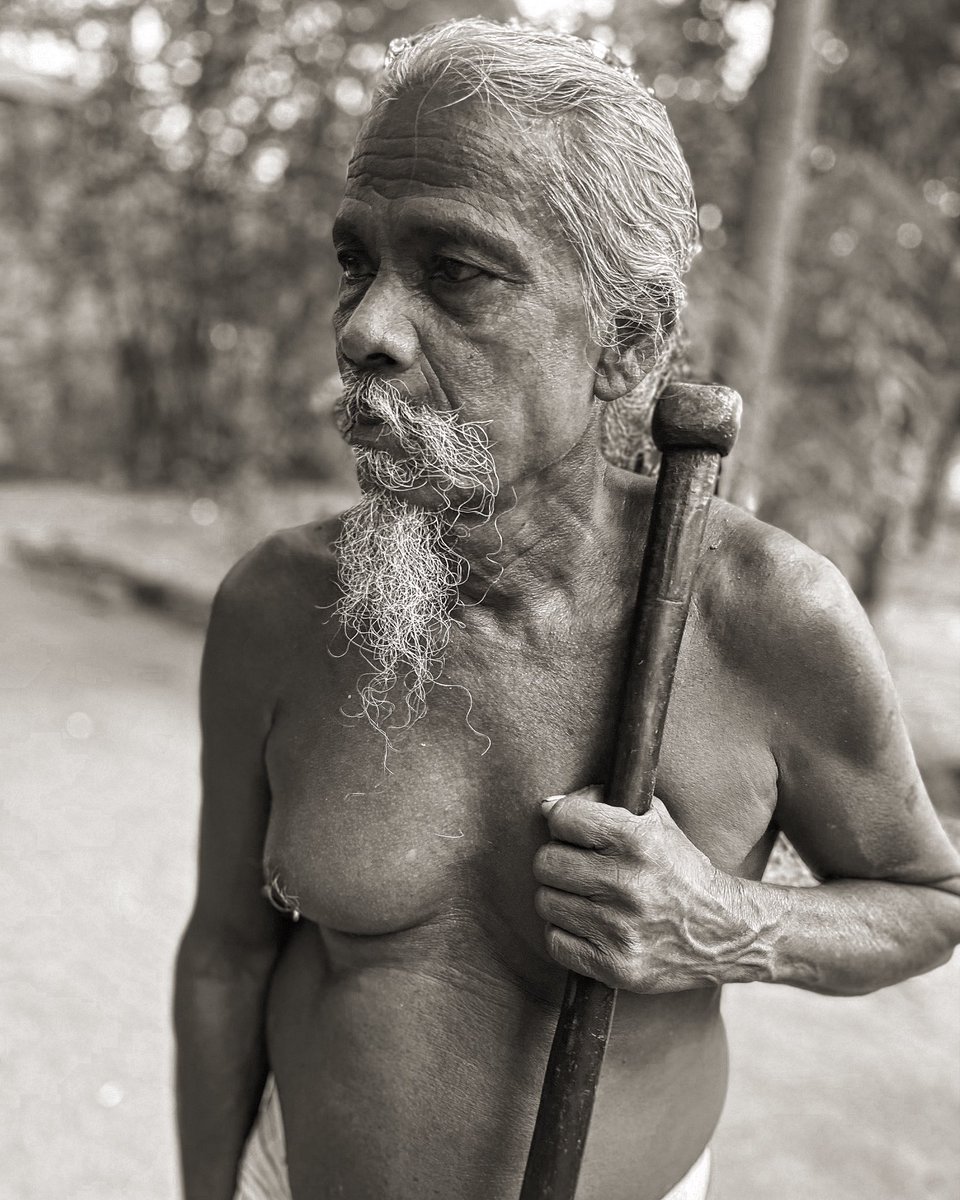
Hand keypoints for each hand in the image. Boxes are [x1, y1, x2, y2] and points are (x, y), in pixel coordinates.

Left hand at [533, 786, 771, 992]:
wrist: (724, 932)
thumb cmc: (680, 869)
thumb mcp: (656, 822)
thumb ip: (604, 803)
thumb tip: (548, 806)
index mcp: (637, 840)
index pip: (563, 818)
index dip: (562, 821)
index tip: (572, 831)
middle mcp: (627, 883)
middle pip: (546, 862)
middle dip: (557, 861)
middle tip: (577, 867)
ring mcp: (620, 928)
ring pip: (546, 902)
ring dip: (560, 898)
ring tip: (586, 897)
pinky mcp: (615, 966)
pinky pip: (555, 942)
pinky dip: (565, 933)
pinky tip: (588, 926)